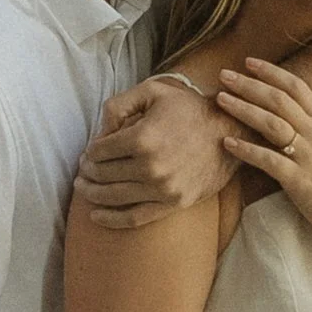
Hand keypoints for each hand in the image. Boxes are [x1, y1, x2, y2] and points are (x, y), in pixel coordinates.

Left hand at [75, 77, 231, 228]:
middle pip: (103, 174)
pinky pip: (134, 218)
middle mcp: (151, 166)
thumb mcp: (153, 92)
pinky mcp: (173, 203)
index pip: (99, 151)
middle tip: (83, 170)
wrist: (229, 131)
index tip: (89, 152)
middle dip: (88, 172)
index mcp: (143, 138)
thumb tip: (99, 131)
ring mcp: (163, 188)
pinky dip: (111, 219)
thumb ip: (119, 105)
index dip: (89, 151)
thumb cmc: (188, 109)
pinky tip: (96, 215)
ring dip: (92, 194)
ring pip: (113, 197)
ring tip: (84, 188)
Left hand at [216, 60, 311, 245]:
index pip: (296, 87)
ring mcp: (308, 156)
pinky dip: (246, 149)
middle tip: (223, 75)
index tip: (248, 62)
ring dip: (243, 109)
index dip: (271, 72)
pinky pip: (268, 160)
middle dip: (249, 85)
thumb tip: (283, 114)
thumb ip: (308, 127)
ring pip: (271, 124)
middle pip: (278, 100)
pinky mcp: (299, 180)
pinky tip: (227, 143)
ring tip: (220, 99)